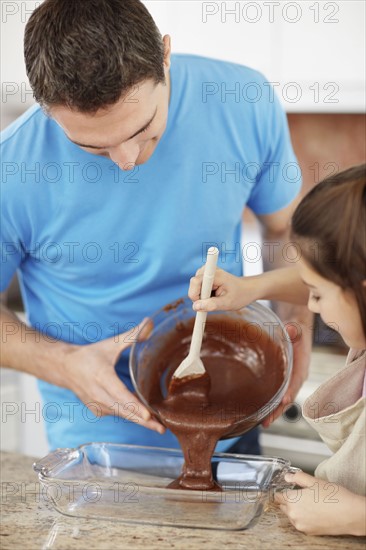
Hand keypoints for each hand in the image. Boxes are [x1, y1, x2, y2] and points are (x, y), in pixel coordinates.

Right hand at [61, 318, 164, 433]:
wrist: (66, 368)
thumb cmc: (90, 356)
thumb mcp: (111, 344)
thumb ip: (132, 336)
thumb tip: (150, 323)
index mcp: (102, 376)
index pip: (120, 394)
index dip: (134, 406)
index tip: (147, 415)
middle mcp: (98, 394)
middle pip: (124, 411)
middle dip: (143, 421)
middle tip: (161, 428)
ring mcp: (97, 404)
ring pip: (121, 414)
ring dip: (138, 420)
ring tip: (157, 425)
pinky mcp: (97, 410)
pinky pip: (117, 414)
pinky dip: (129, 416)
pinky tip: (144, 418)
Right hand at [188, 267, 256, 310]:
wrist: (247, 289)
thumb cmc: (240, 295)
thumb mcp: (227, 303)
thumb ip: (211, 305)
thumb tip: (195, 307)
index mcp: (216, 275)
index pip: (196, 281)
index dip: (194, 294)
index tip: (198, 304)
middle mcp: (208, 270)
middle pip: (193, 286)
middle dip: (199, 298)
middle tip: (212, 303)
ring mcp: (206, 271)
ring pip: (194, 288)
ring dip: (202, 297)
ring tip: (216, 298)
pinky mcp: (205, 275)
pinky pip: (197, 288)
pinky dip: (203, 295)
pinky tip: (213, 295)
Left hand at [261, 321, 310, 427]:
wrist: (296, 331)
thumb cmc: (295, 331)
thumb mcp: (296, 328)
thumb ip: (294, 330)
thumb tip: (291, 329)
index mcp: (302, 365)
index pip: (297, 380)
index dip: (291, 390)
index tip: (284, 400)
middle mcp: (297, 377)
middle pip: (289, 397)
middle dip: (279, 410)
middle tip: (267, 421)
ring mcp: (290, 381)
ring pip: (283, 400)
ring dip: (274, 412)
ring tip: (263, 423)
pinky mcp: (283, 382)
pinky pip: (278, 396)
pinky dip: (271, 405)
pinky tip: (259, 413)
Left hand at [275, 471, 365, 535]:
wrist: (350, 514)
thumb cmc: (333, 496)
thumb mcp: (314, 481)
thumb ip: (298, 477)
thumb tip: (287, 476)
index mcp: (292, 500)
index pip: (277, 496)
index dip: (280, 491)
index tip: (284, 488)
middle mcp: (294, 515)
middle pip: (283, 506)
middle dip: (288, 500)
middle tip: (299, 494)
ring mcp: (301, 525)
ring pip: (291, 515)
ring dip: (295, 509)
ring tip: (309, 502)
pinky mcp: (309, 532)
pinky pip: (300, 523)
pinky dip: (303, 517)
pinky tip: (313, 511)